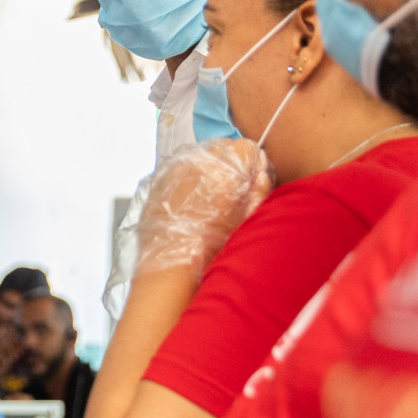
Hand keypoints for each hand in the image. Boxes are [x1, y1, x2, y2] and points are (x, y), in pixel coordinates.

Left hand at [135, 137, 273, 276]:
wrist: (172, 268)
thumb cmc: (214, 249)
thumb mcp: (249, 218)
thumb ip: (260, 188)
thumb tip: (260, 172)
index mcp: (226, 166)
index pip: (247, 149)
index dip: (252, 167)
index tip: (250, 185)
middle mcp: (198, 159)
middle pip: (222, 149)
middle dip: (229, 167)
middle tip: (229, 196)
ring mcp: (174, 167)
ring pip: (199, 157)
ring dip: (207, 172)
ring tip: (207, 203)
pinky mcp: (157, 180)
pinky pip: (178, 170)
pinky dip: (186, 181)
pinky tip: (187, 206)